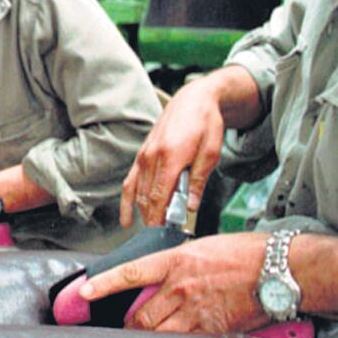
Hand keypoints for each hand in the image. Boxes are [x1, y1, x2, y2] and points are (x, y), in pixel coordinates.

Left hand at [79, 233, 271, 334]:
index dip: (104, 284)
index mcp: (175, 261)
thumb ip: (180, 263)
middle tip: (126, 330)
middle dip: (130, 326)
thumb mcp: (204, 248)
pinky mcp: (213, 329)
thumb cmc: (246, 253)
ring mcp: (195, 310)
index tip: (84, 292)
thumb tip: (167, 278)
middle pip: (141, 315)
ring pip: (158, 333)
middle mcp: (180, 287)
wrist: (279, 268)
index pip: (130, 273)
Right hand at [120, 77, 225, 227]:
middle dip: (154, 220)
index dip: (160, 218)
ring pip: (138, 193)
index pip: (160, 196)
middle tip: (163, 237)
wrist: (193, 100)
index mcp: (170, 157)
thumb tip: (191, 207)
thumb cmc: (206, 124)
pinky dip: (127, 202)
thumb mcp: (211, 152)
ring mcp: (143, 156)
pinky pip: (130, 183)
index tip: (164, 234)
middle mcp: (152, 157)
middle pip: (147, 198)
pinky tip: (127, 219)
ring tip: (152, 230)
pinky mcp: (141, 155)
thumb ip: (198, 180)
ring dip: (143, 213)